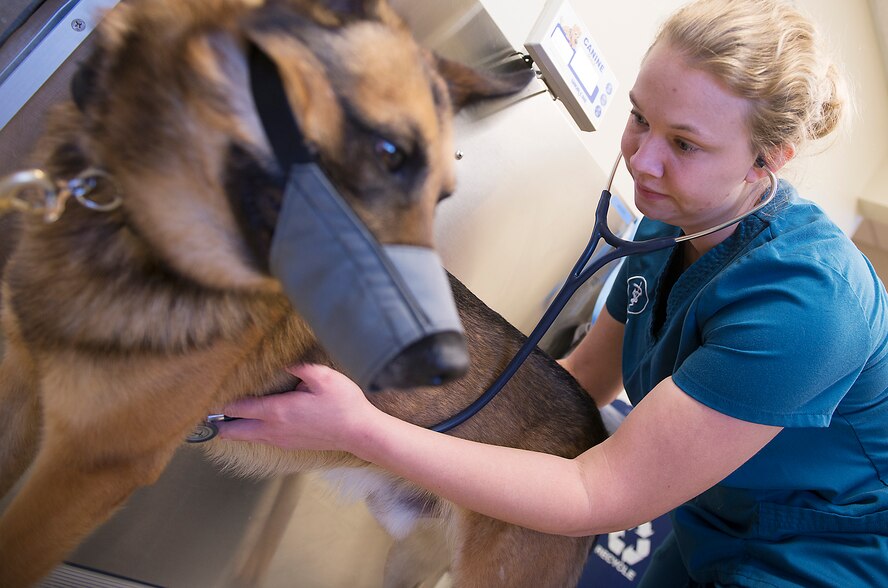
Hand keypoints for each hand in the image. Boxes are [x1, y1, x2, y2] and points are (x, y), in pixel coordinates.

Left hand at [216, 363, 376, 451]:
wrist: (359, 432)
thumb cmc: (343, 403)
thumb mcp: (324, 376)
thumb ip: (299, 367)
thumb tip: (281, 362)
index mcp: (277, 411)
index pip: (238, 409)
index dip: (221, 404)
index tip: (211, 396)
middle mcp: (274, 429)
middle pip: (234, 432)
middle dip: (220, 424)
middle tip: (209, 413)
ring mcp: (281, 440)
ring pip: (247, 438)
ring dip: (235, 429)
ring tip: (226, 418)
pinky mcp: (290, 445)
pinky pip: (262, 440)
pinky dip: (252, 433)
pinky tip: (256, 423)